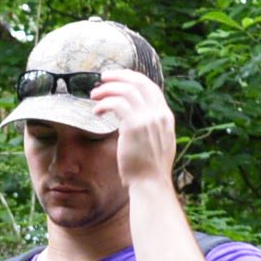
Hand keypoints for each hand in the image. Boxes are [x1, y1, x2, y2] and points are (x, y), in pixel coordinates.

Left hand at [87, 67, 177, 191]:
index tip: (118, 78)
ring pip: (125, 90)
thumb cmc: (148, 169)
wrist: (150, 184)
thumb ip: (150, 127)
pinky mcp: (134, 125)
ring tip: (94, 95)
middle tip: (103, 77)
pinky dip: (104, 103)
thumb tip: (136, 119)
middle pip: (139, 82)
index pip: (150, 87)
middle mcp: (159, 114)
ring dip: (107, 89)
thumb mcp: (157, 143)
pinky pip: (116, 103)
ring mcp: (148, 119)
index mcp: (166, 116)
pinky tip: (96, 112)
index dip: (133, 78)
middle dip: (119, 76)